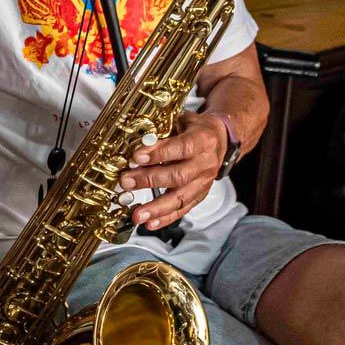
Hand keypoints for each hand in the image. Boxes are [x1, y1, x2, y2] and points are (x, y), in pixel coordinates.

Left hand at [120, 113, 230, 231]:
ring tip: (137, 214)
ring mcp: (204, 182)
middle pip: (178, 176)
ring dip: (156, 208)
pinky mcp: (200, 195)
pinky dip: (166, 218)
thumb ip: (162, 130)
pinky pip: (183, 209)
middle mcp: (206, 163)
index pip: (182, 148)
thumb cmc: (194, 128)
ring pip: (181, 197)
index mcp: (203, 140)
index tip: (136, 156)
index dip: (159, 153)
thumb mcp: (180, 121)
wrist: (218, 140)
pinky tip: (150, 223)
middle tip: (126, 181)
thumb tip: (136, 142)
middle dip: (149, 180)